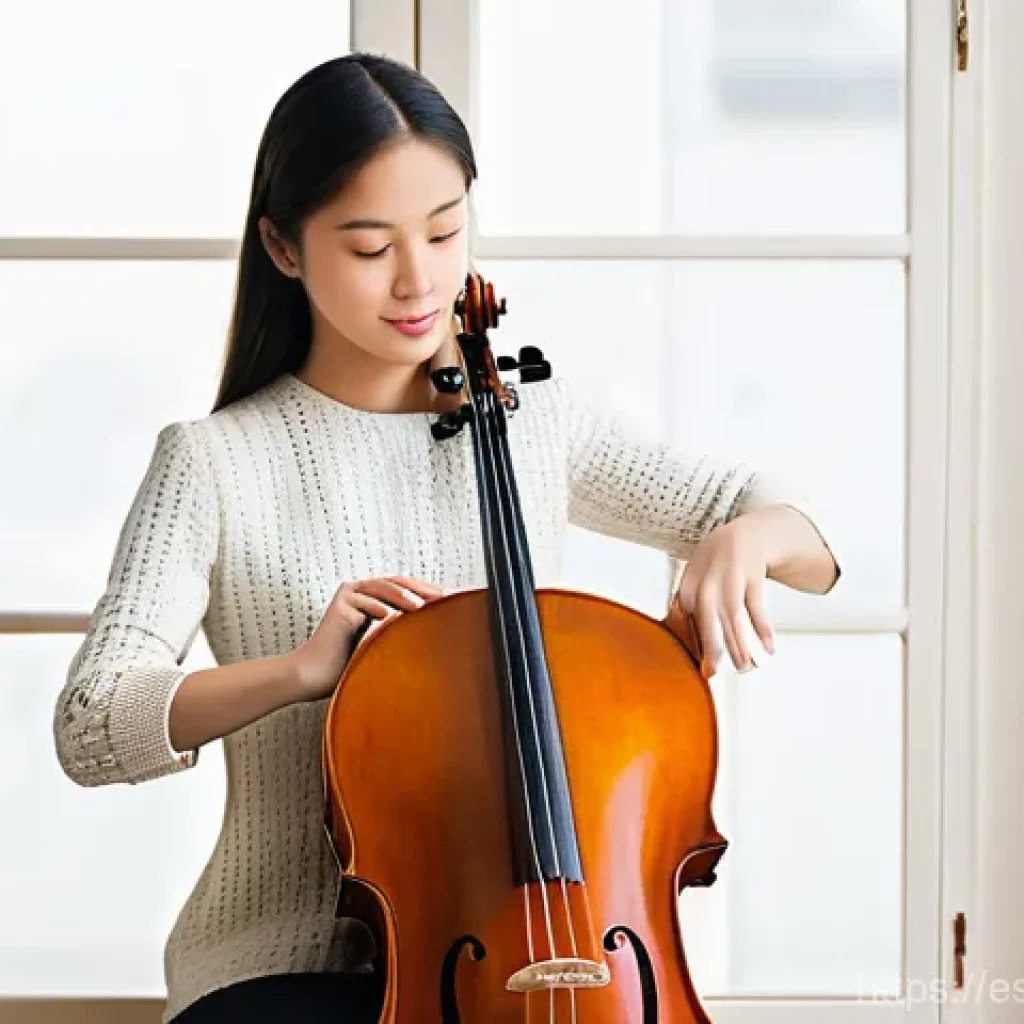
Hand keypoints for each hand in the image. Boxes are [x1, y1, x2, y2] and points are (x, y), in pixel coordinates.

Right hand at [290, 575, 443, 700]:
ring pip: (381, 588)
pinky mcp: (339, 605)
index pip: (403, 589)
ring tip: (420, 606)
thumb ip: (398, 631)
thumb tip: (433, 631)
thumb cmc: (347, 664)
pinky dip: (376, 608)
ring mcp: (349, 596)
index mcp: (372, 599)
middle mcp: (360, 592)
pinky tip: (389, 616)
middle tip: (441, 598)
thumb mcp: (381, 644)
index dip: (424, 592)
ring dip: (401, 596)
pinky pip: (362, 602)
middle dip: (419, 589)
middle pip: (395, 583)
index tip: (447, 601)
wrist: (315, 675)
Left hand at [662, 518, 775, 677]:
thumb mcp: (696, 581)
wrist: (744, 536)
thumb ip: (691, 612)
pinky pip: (757, 606)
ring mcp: (730, 577)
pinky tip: (767, 647)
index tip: (700, 665)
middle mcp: (707, 580)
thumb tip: (691, 648)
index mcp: (688, 584)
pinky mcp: (753, 575)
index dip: (691, 641)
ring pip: (734, 615)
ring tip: (747, 666)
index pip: (684, 616)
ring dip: (741, 643)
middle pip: (708, 617)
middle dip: (712, 646)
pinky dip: (763, 629)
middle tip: (716, 671)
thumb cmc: (717, 567)